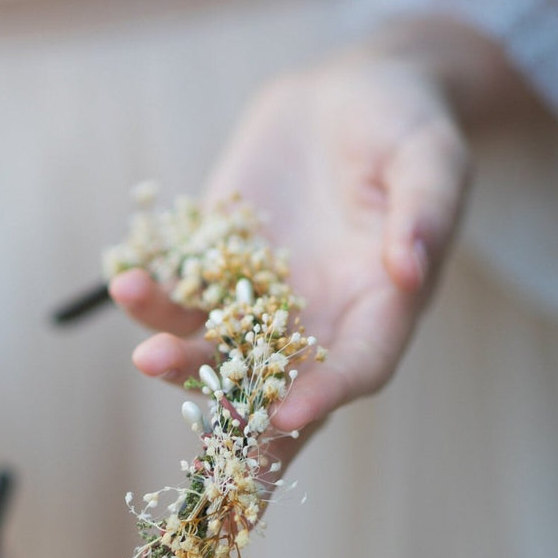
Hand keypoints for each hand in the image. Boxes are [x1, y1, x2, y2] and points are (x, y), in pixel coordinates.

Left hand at [111, 25, 515, 435]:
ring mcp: (262, 302)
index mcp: (382, 309)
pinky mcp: (217, 270)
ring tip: (146, 357)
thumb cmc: (405, 125)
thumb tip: (411, 267)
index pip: (358, 369)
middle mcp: (320, 322)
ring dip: (183, 365)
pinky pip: (181, 296)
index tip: (286, 415)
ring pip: (219, 353)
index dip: (324, 396)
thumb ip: (426, 210)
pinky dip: (151, 301)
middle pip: (280, 393)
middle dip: (241, 428)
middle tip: (204, 460)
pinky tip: (125, 286)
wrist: (346, 96)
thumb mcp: (431, 155)